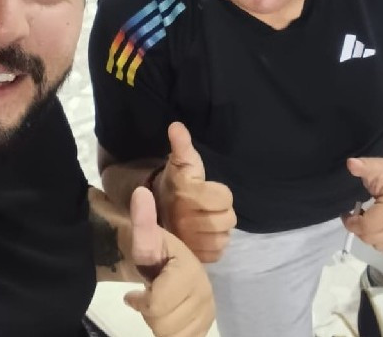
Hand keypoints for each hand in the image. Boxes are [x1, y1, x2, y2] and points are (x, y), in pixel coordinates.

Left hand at [124, 186, 214, 336]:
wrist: (174, 264)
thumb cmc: (158, 252)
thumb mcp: (147, 237)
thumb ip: (143, 220)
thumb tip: (140, 193)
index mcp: (190, 271)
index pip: (157, 305)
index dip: (143, 300)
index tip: (138, 290)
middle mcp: (205, 292)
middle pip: (164, 325)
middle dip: (151, 312)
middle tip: (151, 295)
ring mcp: (209, 311)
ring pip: (173, 336)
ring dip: (160, 323)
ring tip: (160, 303)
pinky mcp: (208, 324)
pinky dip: (172, 333)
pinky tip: (170, 314)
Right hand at [153, 122, 235, 262]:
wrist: (155, 211)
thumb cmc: (175, 183)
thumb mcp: (180, 161)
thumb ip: (181, 144)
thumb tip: (176, 125)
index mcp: (188, 194)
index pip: (224, 197)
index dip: (219, 192)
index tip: (205, 190)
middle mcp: (188, 221)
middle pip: (227, 218)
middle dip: (220, 210)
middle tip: (207, 206)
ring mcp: (191, 241)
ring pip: (224, 236)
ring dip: (219, 228)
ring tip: (205, 219)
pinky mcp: (194, 256)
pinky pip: (218, 252)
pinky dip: (215, 244)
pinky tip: (204, 235)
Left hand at [342, 155, 382, 254]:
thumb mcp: (375, 166)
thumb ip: (363, 167)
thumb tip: (350, 164)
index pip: (367, 227)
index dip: (351, 223)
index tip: (347, 214)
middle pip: (372, 239)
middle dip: (359, 229)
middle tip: (357, 215)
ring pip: (380, 246)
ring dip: (370, 236)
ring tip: (369, 220)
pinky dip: (382, 242)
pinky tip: (380, 228)